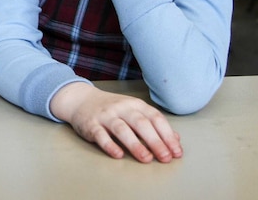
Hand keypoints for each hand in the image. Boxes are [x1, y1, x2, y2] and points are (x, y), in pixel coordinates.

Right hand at [50, 82, 182, 162]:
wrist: (81, 99)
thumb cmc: (112, 108)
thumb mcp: (134, 111)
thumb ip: (153, 123)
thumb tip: (175, 138)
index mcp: (135, 104)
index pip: (155, 118)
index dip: (167, 135)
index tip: (176, 151)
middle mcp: (121, 108)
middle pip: (141, 123)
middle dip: (155, 141)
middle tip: (165, 157)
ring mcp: (105, 116)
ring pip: (122, 129)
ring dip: (135, 144)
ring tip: (146, 158)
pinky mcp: (91, 125)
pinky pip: (100, 135)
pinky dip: (110, 145)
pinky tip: (118, 155)